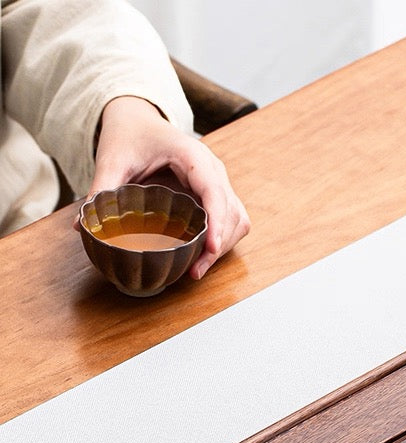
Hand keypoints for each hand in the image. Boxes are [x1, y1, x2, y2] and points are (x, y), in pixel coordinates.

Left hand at [82, 96, 249, 278]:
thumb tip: (81, 225)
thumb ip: (101, 189)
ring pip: (238, 219)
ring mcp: (219, 182)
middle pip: (231, 211)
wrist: (138, 121)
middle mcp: (213, 170)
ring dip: (224, 245)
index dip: (217, 221)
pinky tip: (203, 255)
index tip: (211, 247)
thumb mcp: (112, 159)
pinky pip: (233, 220)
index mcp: (192, 156)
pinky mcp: (218, 194)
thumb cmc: (130, 136)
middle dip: (219, 244)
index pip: (214, 191)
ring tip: (198, 268)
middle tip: (195, 270)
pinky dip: (224, 240)